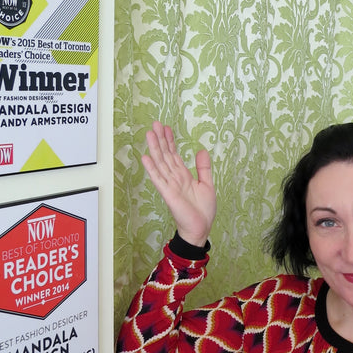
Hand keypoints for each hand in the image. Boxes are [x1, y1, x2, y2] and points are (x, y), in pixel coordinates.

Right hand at [141, 121, 215, 246]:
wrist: (201, 228)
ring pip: (161, 163)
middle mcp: (174, 178)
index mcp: (183, 176)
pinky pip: (159, 180)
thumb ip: (203, 168)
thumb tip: (202, 150)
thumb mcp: (207, 184)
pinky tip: (145, 158)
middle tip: (155, 123)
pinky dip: (152, 169)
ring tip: (149, 134)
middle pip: (165, 155)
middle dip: (160, 139)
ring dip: (155, 149)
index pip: (174, 155)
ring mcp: (170, 185)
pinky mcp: (168, 194)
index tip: (166, 127)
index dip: (170, 141)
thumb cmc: (203, 210)